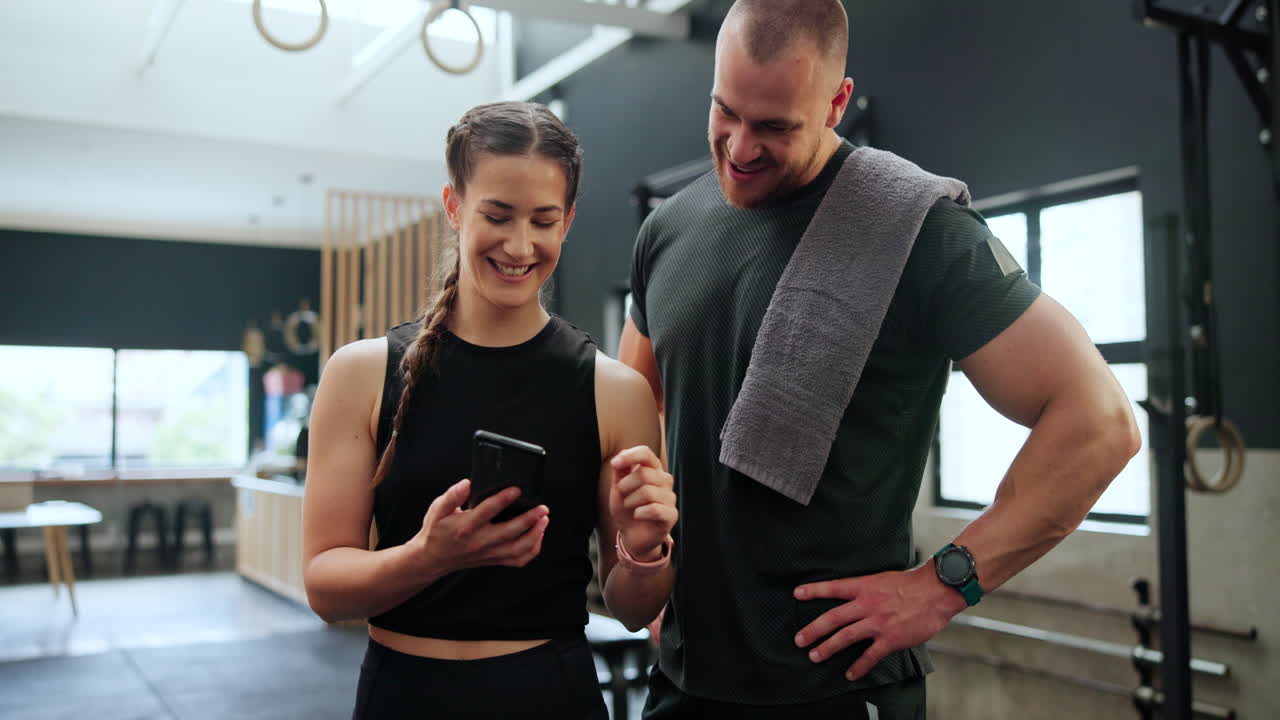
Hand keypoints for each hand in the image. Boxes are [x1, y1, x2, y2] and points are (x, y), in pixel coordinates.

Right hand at [413, 479, 549, 576]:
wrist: (432, 558)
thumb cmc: (436, 532)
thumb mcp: (438, 509)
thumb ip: (452, 495)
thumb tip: (467, 484)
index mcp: (465, 526)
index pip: (488, 511)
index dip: (504, 498)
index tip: (517, 489)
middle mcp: (479, 542)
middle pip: (509, 531)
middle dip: (529, 519)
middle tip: (542, 508)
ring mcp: (488, 553)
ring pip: (517, 548)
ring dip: (535, 535)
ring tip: (543, 520)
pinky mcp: (494, 560)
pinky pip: (518, 560)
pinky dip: (532, 550)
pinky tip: (538, 536)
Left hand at [609, 446, 676, 560]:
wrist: (632, 534)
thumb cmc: (627, 508)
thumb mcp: (618, 487)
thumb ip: (620, 470)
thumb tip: (620, 456)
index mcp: (653, 469)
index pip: (646, 453)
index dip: (630, 456)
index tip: (614, 465)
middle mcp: (665, 480)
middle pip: (644, 474)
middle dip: (625, 486)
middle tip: (623, 496)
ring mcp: (670, 497)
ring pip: (648, 492)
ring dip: (630, 501)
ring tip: (630, 507)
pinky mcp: (671, 515)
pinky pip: (654, 509)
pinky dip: (640, 513)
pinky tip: (637, 516)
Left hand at [793, 564, 966, 680]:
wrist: (936, 592)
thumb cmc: (912, 584)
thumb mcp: (882, 579)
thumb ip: (866, 588)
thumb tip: (853, 595)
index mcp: (864, 587)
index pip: (834, 587)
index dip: (814, 590)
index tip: (797, 594)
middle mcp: (867, 604)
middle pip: (833, 617)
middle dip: (813, 629)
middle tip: (799, 639)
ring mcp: (878, 622)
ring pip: (846, 637)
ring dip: (828, 647)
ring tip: (815, 656)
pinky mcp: (890, 638)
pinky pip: (870, 655)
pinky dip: (859, 666)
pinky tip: (850, 674)